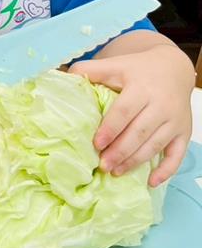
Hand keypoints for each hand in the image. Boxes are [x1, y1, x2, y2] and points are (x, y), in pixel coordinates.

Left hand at [70, 43, 193, 186]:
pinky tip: (150, 182)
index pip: (125, 111)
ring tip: (116, 172)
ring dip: (135, 161)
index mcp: (142, 88)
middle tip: (103, 165)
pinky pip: (178, 155)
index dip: (110, 129)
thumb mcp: (115, 65)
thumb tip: (62, 77)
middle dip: (120, 151)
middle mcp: (162, 105)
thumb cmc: (138, 70)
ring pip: (155, 145)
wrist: (174, 68)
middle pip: (140, 132)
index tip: (96, 144)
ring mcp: (175, 121)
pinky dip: (166, 170)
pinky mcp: (184, 132)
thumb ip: (89, 70)